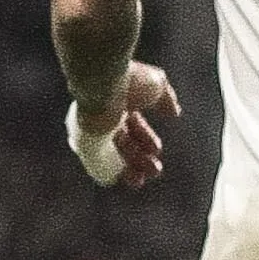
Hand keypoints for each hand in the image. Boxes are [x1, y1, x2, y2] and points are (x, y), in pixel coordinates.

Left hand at [69, 63, 177, 189]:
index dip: (145, 138)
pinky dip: (109, 173)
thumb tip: (174, 111)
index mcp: (117, 101)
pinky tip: (124, 180)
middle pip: (122, 143)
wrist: (103, 83)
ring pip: (110, 156)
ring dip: (128, 169)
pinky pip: (96, 163)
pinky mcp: (84, 143)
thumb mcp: (156, 86)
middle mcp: (102, 116)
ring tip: (142, 180)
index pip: (131, 125)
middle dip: (139, 158)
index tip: (157, 149)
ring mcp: (91, 131)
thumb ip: (165, 98)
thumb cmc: (128, 79)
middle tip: (156, 170)